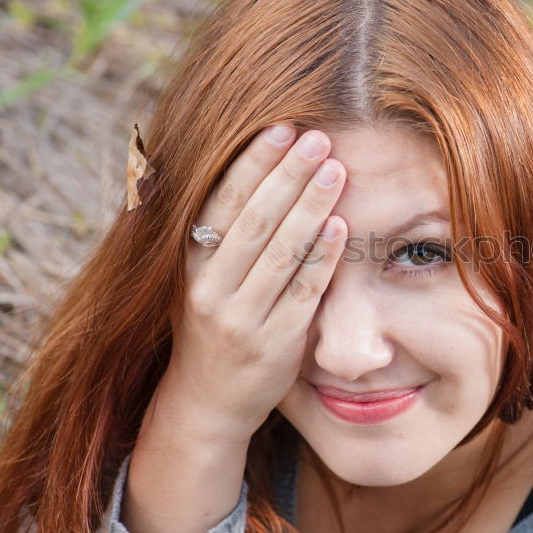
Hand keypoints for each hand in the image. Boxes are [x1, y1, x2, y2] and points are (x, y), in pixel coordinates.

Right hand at [158, 124, 345, 444]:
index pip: (220, 203)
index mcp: (191, 266)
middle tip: (318, 137)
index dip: (251, 164)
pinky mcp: (274, 344)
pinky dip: (322, 258)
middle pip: (253, 221)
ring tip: (335, 168)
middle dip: (286, 175)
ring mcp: (241, 318)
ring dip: (309, 207)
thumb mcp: (201, 279)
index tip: (281, 128)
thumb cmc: (212, 327)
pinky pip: (302, 293)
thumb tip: (259, 170)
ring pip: (279, 253)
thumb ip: (223, 235)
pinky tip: (341, 225)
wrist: (206, 403)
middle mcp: (210, 290)